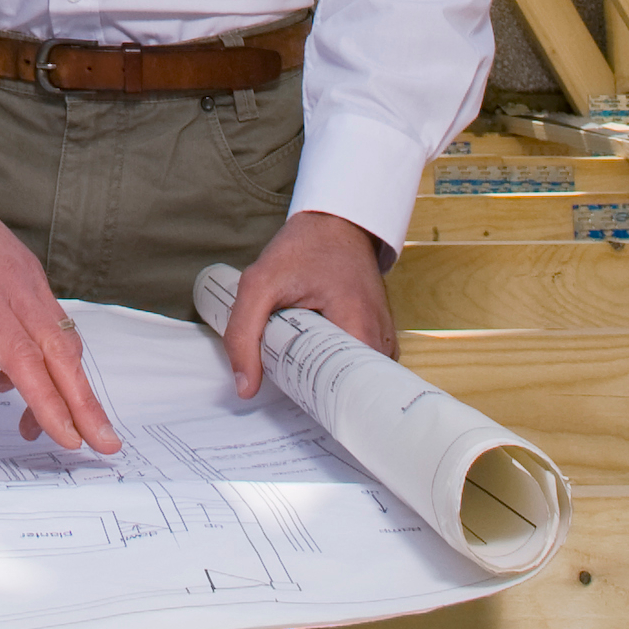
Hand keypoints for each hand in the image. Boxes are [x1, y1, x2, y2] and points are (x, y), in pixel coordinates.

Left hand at [0, 160, 120, 456]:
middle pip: (61, 354)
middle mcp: (13, 284)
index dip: (47, 402)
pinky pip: (51, 322)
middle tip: (105, 446)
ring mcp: (26, 276)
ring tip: (64, 428)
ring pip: (63, 339)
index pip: (23, 358)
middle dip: (85, 404)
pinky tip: (22, 380)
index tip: (67, 438)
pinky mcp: (28, 272)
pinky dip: (53, 358)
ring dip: (71, 386)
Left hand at [219, 204, 397, 387]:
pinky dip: (335, 367)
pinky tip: (313, 359)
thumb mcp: (260, 283)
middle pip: (351, 391)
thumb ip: (244, 334)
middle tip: (291, 384)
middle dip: (318, 395)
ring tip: (300, 369)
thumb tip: (245, 388)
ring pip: (355, 381)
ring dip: (326, 381)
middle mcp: (382, 338)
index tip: (294, 402)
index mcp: (360, 325)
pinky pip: (358, 367)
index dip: (319, 404)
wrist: (335, 223)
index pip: (347, 391)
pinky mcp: (378, 337)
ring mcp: (384, 339)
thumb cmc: (304, 248)